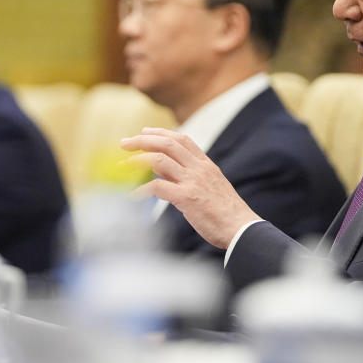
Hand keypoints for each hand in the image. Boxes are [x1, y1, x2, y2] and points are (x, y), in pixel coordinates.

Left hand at [120, 127, 260, 248]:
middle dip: (142, 141)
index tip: (144, 133)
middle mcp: (199, 169)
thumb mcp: (211, 188)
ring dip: (136, 161)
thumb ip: (190, 177)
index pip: (182, 139)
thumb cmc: (226, 214)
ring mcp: (193, 182)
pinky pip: (157, 187)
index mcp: (206, 165)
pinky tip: (133, 195)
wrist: (242, 229)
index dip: (160, 133)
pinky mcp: (187, 198)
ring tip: (121, 166)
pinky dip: (141, 189)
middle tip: (124, 144)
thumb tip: (165, 173)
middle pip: (167, 143)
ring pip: (159, 160)